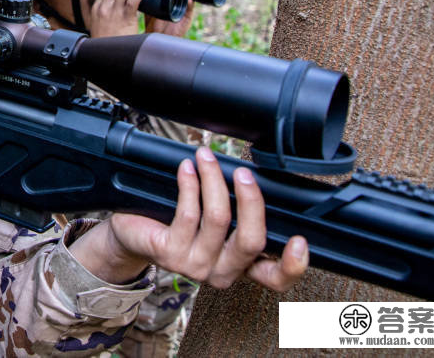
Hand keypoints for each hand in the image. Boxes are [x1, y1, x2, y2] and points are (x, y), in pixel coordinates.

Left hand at [69, 146, 308, 290]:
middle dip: (251, 199)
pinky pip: (187, 213)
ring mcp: (195, 265)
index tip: (300, 240)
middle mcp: (222, 272)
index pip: (275, 278)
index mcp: (240, 266)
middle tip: (244, 172)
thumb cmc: (178, 224)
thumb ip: (239, 211)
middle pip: (251, 240)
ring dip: (214, 180)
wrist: (133, 236)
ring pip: (218, 219)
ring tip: (206, 156)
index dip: (293, 265)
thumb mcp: (215, 222)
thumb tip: (252, 176)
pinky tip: (187, 168)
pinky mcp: (169, 253)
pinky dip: (190, 184)